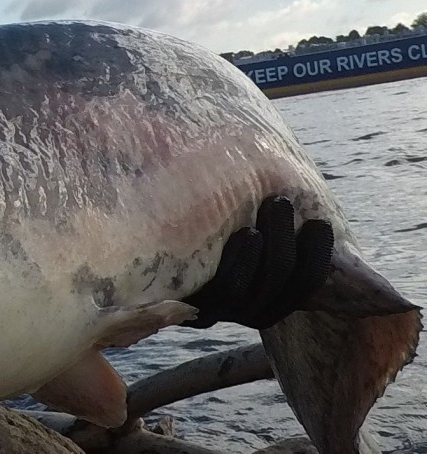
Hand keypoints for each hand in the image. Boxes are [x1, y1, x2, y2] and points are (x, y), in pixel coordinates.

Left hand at [182, 196, 334, 329]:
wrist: (165, 251)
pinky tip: (249, 234)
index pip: (306, 285)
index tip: (320, 223)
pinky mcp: (191, 305)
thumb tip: (346, 225)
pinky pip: (226, 289)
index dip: (318, 256)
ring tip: (271, 206)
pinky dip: (242, 260)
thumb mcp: (259, 232)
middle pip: (280, 280)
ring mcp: (219, 310)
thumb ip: (288, 230)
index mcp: (273, 298)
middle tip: (281, 200)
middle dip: (287, 239)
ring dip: (269, 244)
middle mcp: (249, 310)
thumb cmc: (219, 233)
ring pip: (255, 285)